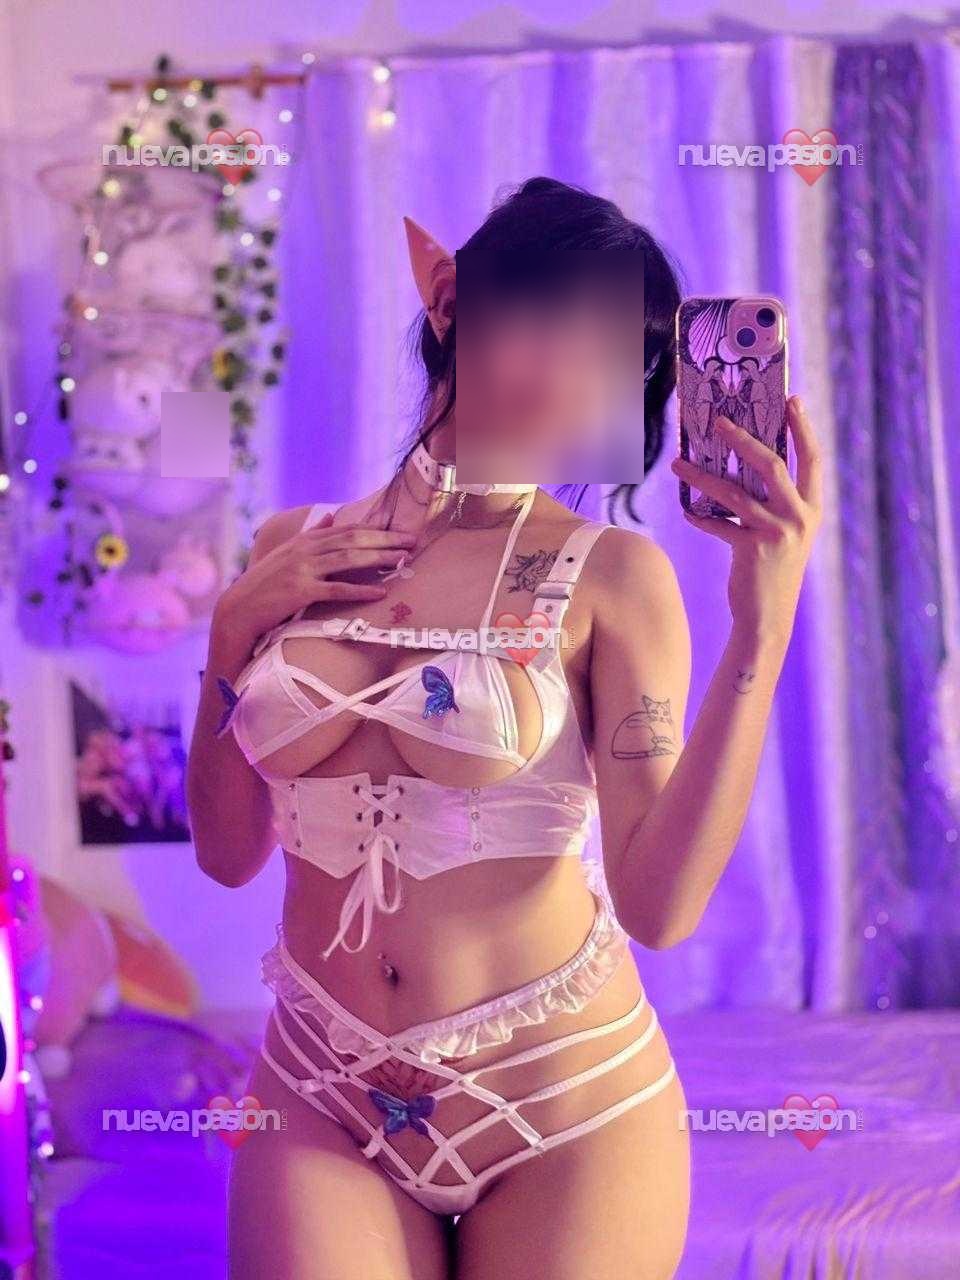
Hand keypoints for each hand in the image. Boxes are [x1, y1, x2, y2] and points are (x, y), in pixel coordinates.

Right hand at [214, 513, 415, 645]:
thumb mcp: (287, 553)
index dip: (376, 529)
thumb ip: (311, 534)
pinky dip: (360, 590)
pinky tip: (380, 592)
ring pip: (349, 559)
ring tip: (403, 560)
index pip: (347, 529)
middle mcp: (306, 550)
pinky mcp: (301, 591)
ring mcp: (303, 569)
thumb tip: (330, 518)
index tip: (399, 531)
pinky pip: (337, 589)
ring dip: (379, 558)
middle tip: (411, 541)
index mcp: (305, 540)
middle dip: (385, 539)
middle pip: (353, 539)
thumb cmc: (266, 583)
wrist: (239, 607)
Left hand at [671, 396, 821, 644]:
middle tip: (719, 420)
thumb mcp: (785, 534)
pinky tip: (688, 511)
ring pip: (734, 493)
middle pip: (771, 465)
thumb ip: (775, 504)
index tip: (792, 400)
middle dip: (744, 439)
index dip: (803, 428)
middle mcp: (800, 517)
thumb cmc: (773, 572)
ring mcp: (777, 533)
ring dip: (702, 476)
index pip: (812, 460)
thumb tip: (742, 467)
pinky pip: (718, 524)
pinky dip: (700, 516)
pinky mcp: (752, 549)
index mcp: (812, 509)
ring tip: (678, 464)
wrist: (769, 618)